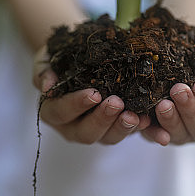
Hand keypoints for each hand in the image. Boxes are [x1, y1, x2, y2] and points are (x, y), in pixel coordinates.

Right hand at [32, 46, 150, 144]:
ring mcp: (97, 130)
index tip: (94, 94)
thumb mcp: (47, 59)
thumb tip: (47, 86)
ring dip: (123, 128)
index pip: (61, 112)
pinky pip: (130, 133)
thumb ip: (44, 71)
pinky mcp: (117, 127)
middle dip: (103, 119)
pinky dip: (143, 131)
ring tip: (136, 115)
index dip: (76, 105)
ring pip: (109, 137)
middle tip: (117, 103)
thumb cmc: (60, 58)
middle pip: (86, 132)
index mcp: (53, 111)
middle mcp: (73, 126)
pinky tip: (151, 121)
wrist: (80, 57)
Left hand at [141, 51, 194, 145]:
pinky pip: (156, 137)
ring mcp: (184, 134)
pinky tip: (144, 122)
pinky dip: (151, 132)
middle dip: (190, 109)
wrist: (181, 62)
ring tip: (163, 103)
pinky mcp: (162, 134)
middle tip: (179, 90)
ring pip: (180, 135)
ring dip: (171, 121)